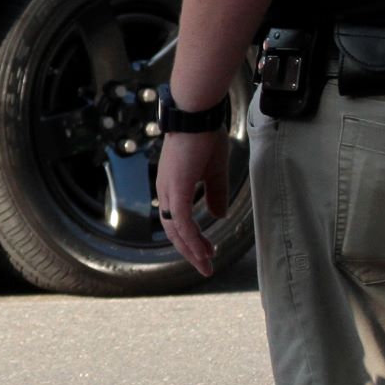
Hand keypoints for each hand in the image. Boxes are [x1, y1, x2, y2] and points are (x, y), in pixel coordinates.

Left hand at [152, 128, 230, 276]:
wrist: (196, 117)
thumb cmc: (205, 138)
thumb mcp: (214, 172)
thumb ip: (215, 194)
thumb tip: (217, 216)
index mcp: (173, 187)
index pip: (178, 221)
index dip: (191, 239)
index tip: (207, 252)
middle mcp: (166, 191)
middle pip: (174, 231)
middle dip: (190, 251)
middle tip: (205, 267)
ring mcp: (169, 190)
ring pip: (177, 230)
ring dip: (191, 250)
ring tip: (206, 264)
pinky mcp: (176, 188)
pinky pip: (182, 221)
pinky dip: (191, 238)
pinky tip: (202, 250)